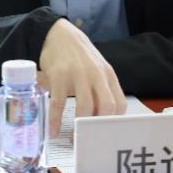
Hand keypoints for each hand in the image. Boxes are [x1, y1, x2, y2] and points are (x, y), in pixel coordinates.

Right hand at [38, 18, 126, 135]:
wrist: (59, 33)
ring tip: (73, 139)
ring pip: (85, 106)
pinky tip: (53, 131)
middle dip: (99, 126)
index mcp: (108, 75)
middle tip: (91, 138)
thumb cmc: (80, 55)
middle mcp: (96, 75)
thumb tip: (102, 116)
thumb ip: (102, 87)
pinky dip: (55, 120)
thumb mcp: (97, 67)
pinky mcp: (59, 76)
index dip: (114, 121)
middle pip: (106, 106)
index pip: (119, 103)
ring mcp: (78, 74)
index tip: (105, 132)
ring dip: (80, 126)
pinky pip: (59, 103)